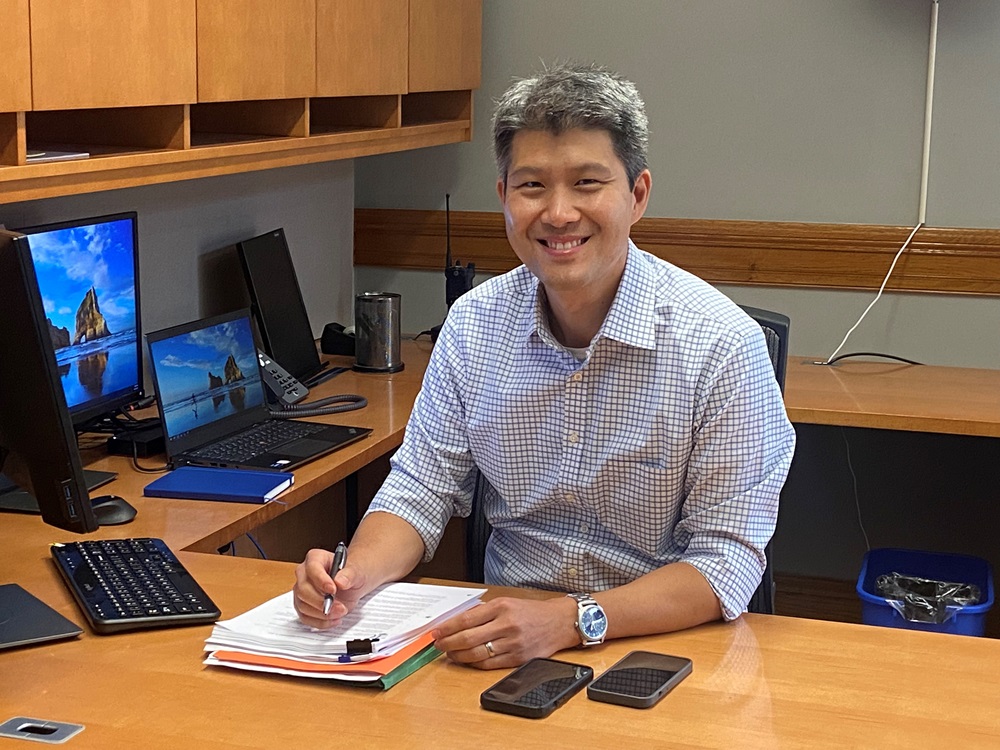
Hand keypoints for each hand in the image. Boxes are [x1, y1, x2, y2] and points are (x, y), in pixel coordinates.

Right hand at [293, 547, 366, 627]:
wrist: (351, 585)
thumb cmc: (350, 574)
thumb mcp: (356, 571)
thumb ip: (350, 574)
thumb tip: (340, 581)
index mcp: (315, 558)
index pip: (312, 568)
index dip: (321, 580)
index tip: (333, 590)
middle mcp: (304, 574)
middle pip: (303, 589)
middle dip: (322, 601)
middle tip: (340, 607)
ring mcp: (301, 591)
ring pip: (303, 605)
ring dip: (322, 614)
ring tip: (341, 612)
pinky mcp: (303, 606)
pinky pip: (305, 617)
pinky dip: (320, 622)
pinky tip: (334, 619)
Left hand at [431, 595, 578, 669]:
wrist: (559, 622)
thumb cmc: (532, 612)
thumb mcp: (507, 602)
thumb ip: (484, 612)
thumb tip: (457, 623)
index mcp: (501, 607)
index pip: (466, 619)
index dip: (448, 628)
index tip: (437, 632)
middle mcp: (506, 625)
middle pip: (468, 638)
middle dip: (448, 643)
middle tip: (438, 645)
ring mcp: (512, 643)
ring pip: (477, 654)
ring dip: (458, 656)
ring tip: (450, 654)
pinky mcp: (518, 658)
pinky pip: (489, 665)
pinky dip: (474, 664)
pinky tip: (467, 661)